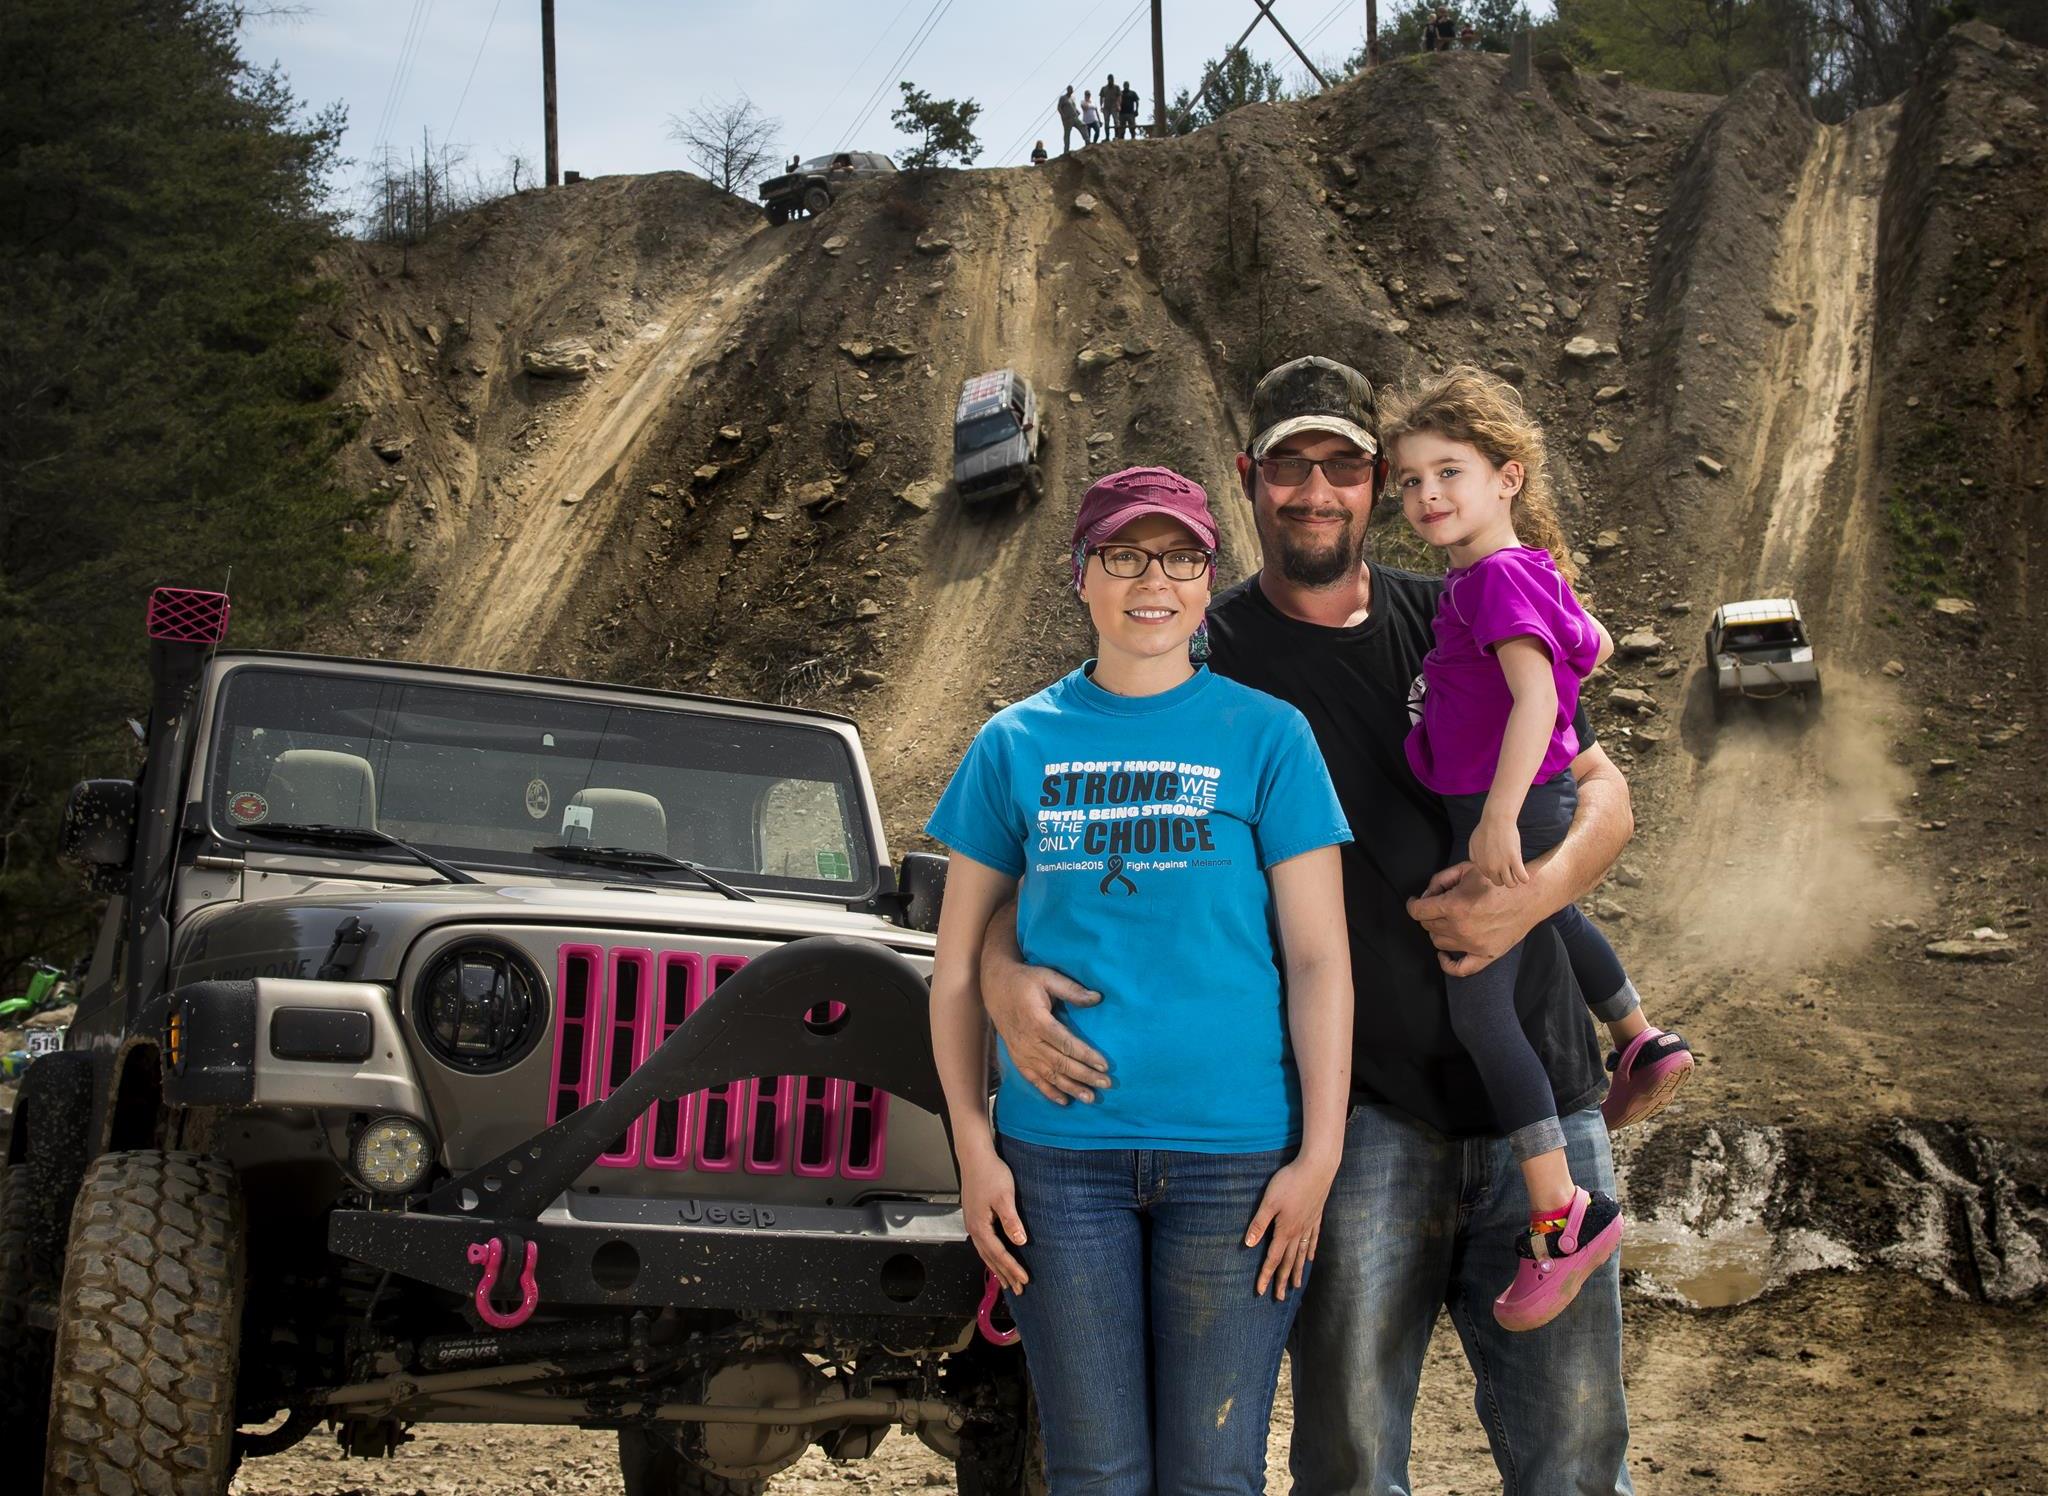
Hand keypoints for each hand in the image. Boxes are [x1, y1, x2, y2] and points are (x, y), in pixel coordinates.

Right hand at [960, 1146, 1029, 1293]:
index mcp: (980, 1226)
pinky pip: (983, 1244)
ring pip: (985, 1253)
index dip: (1012, 1268)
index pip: (999, 1254)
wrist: (975, 1156)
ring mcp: (972, 1223)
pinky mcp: (975, 1217)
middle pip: (990, 1258)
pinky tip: (995, 1258)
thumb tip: (1020, 1242)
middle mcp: (973, 1229)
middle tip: (1017, 1290)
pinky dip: (991, 1256)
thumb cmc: (990, 1173)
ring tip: (1006, 1282)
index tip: (1024, 1280)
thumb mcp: (1004, 1197)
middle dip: (1004, 1275)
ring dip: (997, 1268)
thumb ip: (1011, 1220)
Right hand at [981, 951, 1109, 1104]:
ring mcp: (1021, 1052)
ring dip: (1070, 1088)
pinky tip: (1064, 1101)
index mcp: (1037, 1021)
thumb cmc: (1024, 981)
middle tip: (1106, 1084)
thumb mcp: (1048, 977)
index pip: (1067, 1044)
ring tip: (1090, 1098)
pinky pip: (1033, 1079)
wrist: (994, 987)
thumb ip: (1072, 990)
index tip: (1105, 1065)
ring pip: (1049, 1075)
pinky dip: (1048, 1092)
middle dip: (1085, 1076)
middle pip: (1061, 1063)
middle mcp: (1029, 1041)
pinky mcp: (1017, 1058)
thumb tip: (1098, 998)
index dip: (1087, 1056)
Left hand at [1245, 1156, 1336, 1300]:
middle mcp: (1298, 1232)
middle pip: (1289, 1262)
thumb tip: (1249, 1244)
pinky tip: (1310, 1258)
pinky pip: (1313, 1239)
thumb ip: (1259, 1223)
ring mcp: (1309, 1225)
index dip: (1265, 1276)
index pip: (1273, 1258)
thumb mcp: (1269, 1201)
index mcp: (1284, 1230)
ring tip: (1296, 1285)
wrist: (1317, 1168)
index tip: (1261, 1292)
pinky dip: (1311, 1250)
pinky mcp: (1316, 1216)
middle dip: (1282, 1280)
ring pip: (1302, 1253)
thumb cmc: (1290, 1182)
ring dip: (1297, 1270)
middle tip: (1279, 1298)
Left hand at [1407, 861, 1544, 976]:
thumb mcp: (1465, 869)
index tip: (1416, 902)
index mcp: (1454, 906)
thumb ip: (1439, 880)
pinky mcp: (1485, 955)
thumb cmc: (1497, 882)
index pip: (1418, 911)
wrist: (1528, 896)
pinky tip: (1443, 955)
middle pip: (1427, 926)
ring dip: (1438, 931)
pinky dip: (1447, 964)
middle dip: (1428, 914)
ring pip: (1438, 942)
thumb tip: (1426, 896)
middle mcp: (1461, 928)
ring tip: (1448, 920)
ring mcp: (1473, 945)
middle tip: (1438, 905)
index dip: (1413, 904)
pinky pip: (1459, 969)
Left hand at [1469, 813, 1529, 887]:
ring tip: (1517, 875)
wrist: (1496, 820)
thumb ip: (1473, 856)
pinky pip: (1522, 876)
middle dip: (1504, 878)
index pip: (1490, 877)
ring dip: (1514, 881)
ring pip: (1510, 883)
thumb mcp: (1473, 843)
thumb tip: (1476, 863)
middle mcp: (1491, 867)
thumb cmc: (1485, 829)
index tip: (1501, 867)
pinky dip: (1524, 879)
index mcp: (1481, 864)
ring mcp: (1503, 864)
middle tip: (1510, 871)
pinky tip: (1525, 877)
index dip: (1496, 873)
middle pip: (1499, 883)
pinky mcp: (1514, 859)